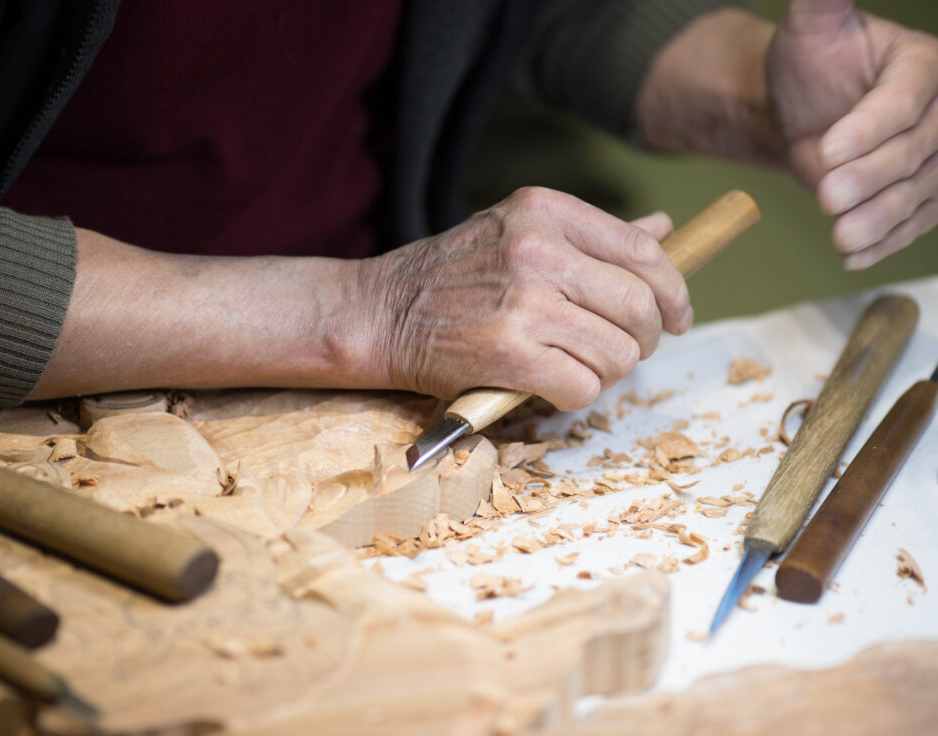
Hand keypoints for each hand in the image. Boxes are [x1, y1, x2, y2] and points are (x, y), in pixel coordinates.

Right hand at [359, 187, 691, 410]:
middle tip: (624, 350)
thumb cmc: (448, 276)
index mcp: (544, 211)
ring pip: (617, 353)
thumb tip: (663, 230)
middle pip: (639, 306)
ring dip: (606, 371)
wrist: (378, 313)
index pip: (643, 252)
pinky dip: (576, 395)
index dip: (673, 291)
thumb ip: (589, 235)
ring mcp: (524, 303)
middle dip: (644, 339)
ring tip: (576, 366)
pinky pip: (583, 387)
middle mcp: (537, 250)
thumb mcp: (517, 231)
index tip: (675, 316)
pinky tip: (551, 384)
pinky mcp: (509, 355)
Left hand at [768, 0, 937, 268]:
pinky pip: (912, 223)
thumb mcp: (810, 28)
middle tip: (826, 197)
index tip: (826, 150)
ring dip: (880, 219)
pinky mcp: (924, 196)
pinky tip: (854, 256)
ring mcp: (936, 157)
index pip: (904, 102)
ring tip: (841, 238)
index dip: (868, 129)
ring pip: (918, 194)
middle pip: (916, 152)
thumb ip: (824, 0)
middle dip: (871, 178)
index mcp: (921, 65)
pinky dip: (885, 242)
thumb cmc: (811, 66)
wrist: (808, 112)